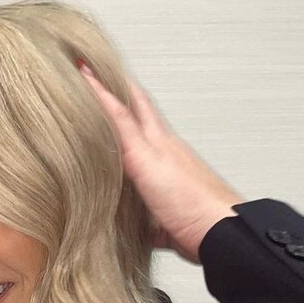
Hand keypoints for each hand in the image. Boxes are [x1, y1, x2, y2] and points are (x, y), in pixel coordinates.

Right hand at [76, 62, 244, 264]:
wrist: (220, 236)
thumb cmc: (190, 200)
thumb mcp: (147, 159)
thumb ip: (124, 131)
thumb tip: (100, 97)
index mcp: (158, 140)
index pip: (128, 103)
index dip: (105, 85)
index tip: (83, 66)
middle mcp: (164, 157)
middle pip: (138, 124)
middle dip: (117, 103)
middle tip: (98, 86)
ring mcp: (167, 185)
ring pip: (140, 161)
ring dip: (123, 148)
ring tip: (104, 142)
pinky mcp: (167, 216)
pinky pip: (142, 207)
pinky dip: (128, 203)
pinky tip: (118, 210)